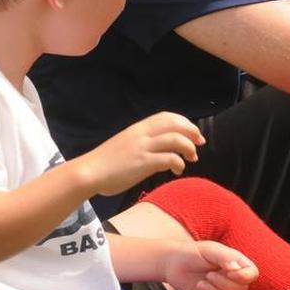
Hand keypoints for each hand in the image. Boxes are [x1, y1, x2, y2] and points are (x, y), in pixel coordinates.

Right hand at [74, 112, 204, 195]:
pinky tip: (178, 170)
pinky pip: (169, 159)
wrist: (89, 172)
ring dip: (189, 148)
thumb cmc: (107, 163)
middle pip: (175, 124)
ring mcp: (143, 148)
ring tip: (192, 158)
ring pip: (176, 140)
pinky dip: (179, 163)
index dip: (184, 122)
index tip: (193, 132)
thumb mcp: (126, 145)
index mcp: (138, 128)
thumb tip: (161, 149)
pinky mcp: (143, 163)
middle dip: (192, 132)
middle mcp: (142, 134)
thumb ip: (143, 143)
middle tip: (200, 143)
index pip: (167, 116)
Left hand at [162, 241, 257, 289]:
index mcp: (235, 261)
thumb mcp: (209, 250)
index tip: (228, 272)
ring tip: (200, 282)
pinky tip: (197, 289)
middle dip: (223, 284)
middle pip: (241, 289)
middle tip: (208, 275)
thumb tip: (237, 269)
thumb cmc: (192, 253)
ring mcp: (223, 288)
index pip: (252, 273)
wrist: (173, 264)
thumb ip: (225, 258)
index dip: (244, 276)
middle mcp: (232, 276)